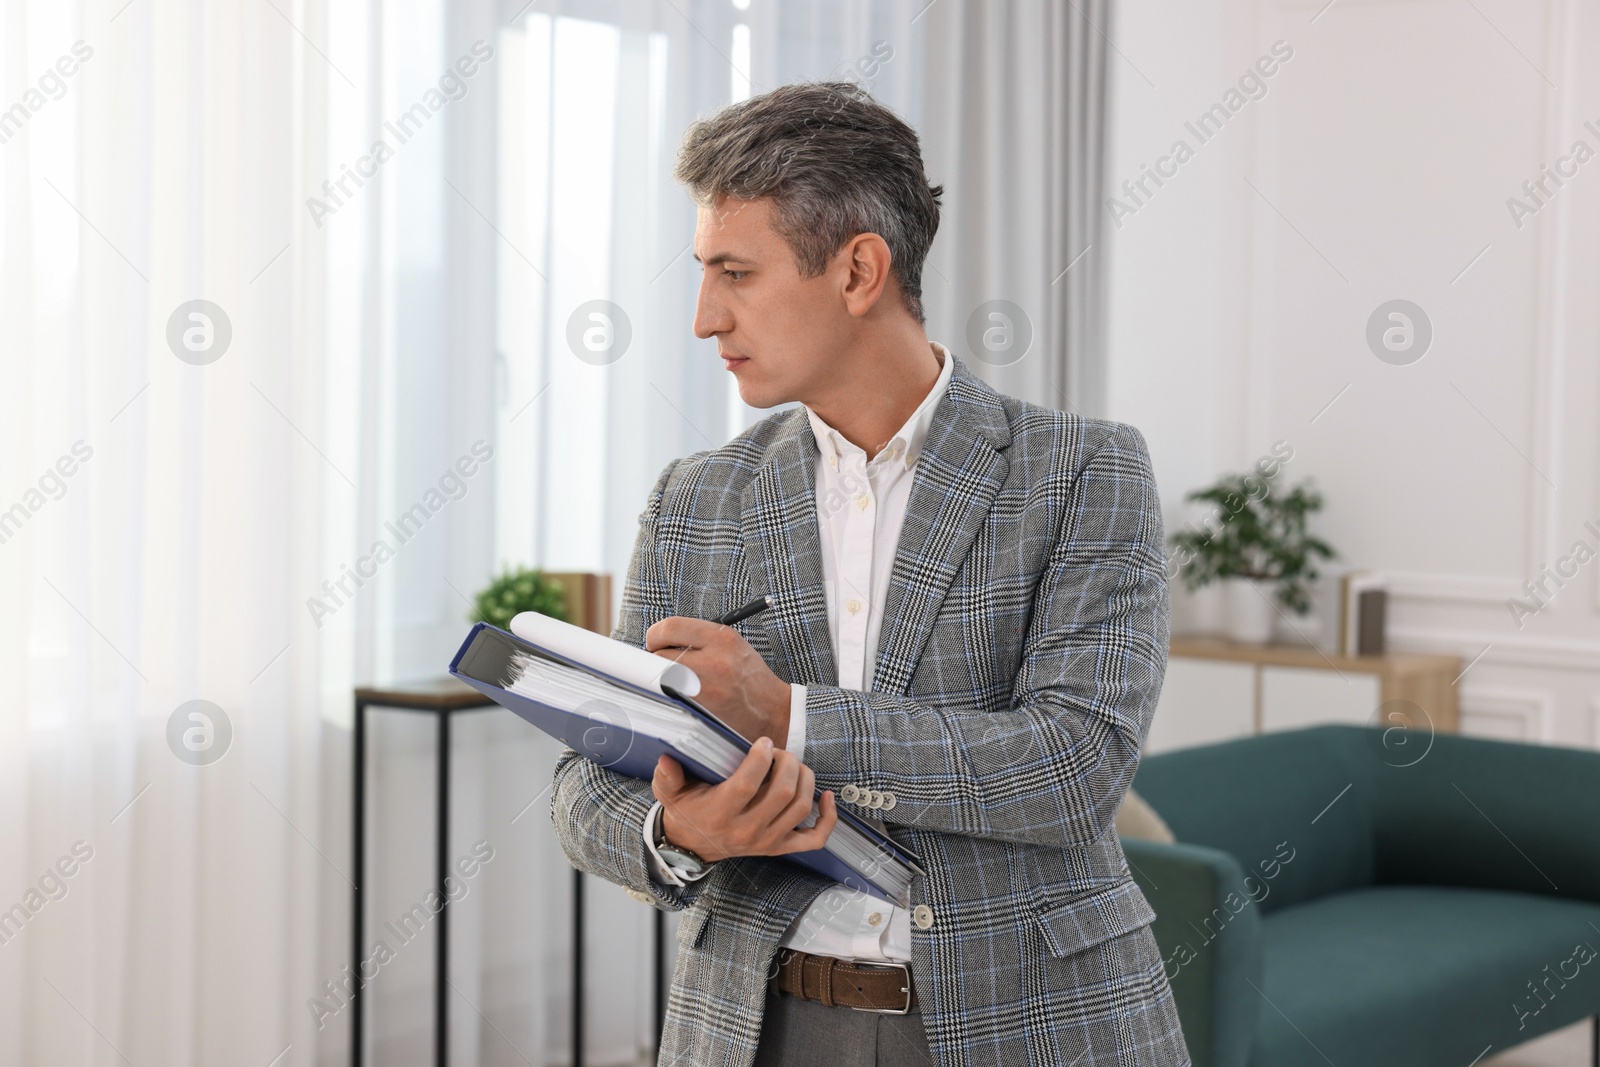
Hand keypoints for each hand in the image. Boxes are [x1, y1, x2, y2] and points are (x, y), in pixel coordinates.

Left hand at [646, 616, 790, 745]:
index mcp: (722, 638)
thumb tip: (661, 639)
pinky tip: (680, 698)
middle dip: (656, 660)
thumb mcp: (732, 645)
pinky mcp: (701, 711)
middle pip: (660, 655)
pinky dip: (668, 697)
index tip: (656, 642)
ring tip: (674, 682)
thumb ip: (699, 638)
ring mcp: (706, 689)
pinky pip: (669, 700)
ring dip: (660, 680)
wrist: (772, 711)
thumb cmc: (749, 677)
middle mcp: (714, 661)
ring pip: (661, 679)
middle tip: (662, 665)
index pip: (670, 627)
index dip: (656, 635)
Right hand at [652, 738, 837, 862]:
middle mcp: (747, 830)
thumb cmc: (687, 812)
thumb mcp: (670, 793)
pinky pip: (815, 838)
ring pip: (801, 807)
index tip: (762, 743)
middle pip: (783, 792)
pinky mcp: (780, 847)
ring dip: (805, 778)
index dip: (761, 758)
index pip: (748, 784)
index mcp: (721, 813)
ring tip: (793, 764)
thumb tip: (667, 759)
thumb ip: (667, 776)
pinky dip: (828, 818)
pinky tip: (826, 796)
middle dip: (787, 762)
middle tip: (779, 752)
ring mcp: (767, 841)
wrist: (693, 847)